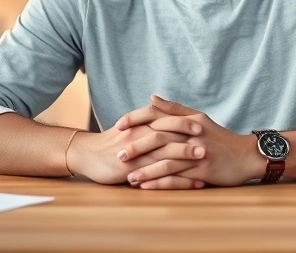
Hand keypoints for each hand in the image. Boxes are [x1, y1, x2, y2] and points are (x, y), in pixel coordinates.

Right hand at [65, 117, 204, 186]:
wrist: (87, 154)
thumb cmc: (110, 142)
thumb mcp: (129, 127)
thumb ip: (147, 120)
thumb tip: (163, 112)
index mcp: (140, 124)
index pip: (165, 118)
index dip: (183, 121)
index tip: (202, 122)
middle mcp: (139, 135)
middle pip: (168, 134)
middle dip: (189, 136)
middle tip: (208, 138)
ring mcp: (136, 154)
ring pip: (165, 153)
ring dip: (186, 156)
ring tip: (205, 158)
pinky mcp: (133, 171)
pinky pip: (161, 175)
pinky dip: (181, 180)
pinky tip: (196, 183)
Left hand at [116, 94, 265, 188]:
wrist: (246, 156)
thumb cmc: (219, 137)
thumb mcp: (199, 118)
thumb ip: (174, 109)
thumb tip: (151, 98)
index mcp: (189, 119)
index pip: (156, 114)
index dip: (135, 118)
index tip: (118, 125)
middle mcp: (191, 134)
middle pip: (158, 137)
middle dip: (136, 146)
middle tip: (118, 155)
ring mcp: (196, 153)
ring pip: (165, 160)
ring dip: (145, 169)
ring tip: (128, 177)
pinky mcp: (201, 171)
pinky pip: (176, 178)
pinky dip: (160, 182)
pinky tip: (146, 186)